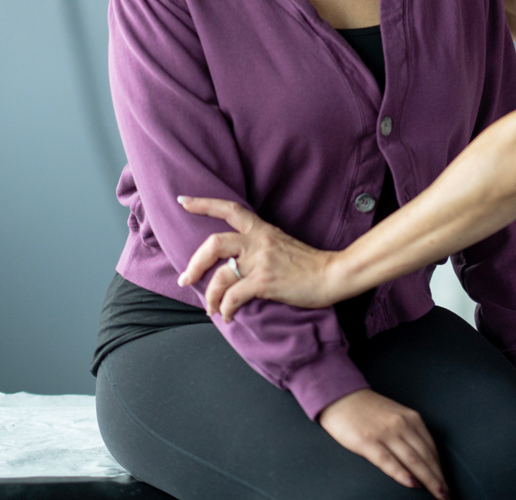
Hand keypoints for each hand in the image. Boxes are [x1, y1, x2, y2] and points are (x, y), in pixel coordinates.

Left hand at [175, 196, 345, 319]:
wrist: (332, 274)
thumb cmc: (307, 264)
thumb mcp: (280, 244)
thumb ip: (258, 245)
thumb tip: (234, 261)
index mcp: (261, 229)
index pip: (230, 209)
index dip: (203, 204)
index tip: (183, 201)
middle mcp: (258, 241)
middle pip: (214, 244)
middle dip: (195, 264)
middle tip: (186, 278)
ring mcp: (261, 261)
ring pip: (221, 275)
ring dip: (210, 296)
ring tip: (211, 308)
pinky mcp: (266, 282)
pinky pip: (234, 296)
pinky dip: (227, 308)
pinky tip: (229, 315)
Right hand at [318, 390, 448, 497]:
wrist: (340, 396)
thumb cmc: (366, 408)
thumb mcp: (395, 415)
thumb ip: (409, 432)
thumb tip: (422, 458)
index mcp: (411, 418)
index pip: (431, 448)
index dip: (440, 468)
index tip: (446, 482)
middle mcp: (402, 425)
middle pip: (426, 457)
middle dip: (438, 478)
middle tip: (447, 495)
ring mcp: (385, 433)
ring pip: (413, 461)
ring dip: (429, 480)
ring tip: (438, 494)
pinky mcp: (368, 441)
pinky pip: (389, 461)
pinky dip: (402, 474)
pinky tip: (412, 484)